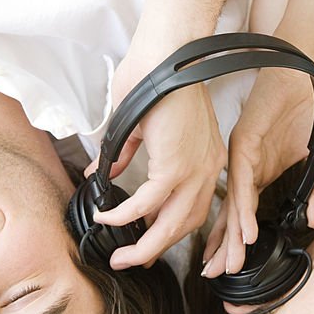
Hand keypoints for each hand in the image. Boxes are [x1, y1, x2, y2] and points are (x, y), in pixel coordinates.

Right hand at [86, 50, 225, 268]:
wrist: (168, 52)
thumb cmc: (155, 78)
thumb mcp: (143, 125)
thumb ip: (129, 153)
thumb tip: (106, 171)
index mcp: (206, 159)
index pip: (193, 208)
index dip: (169, 231)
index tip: (147, 245)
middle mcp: (207, 169)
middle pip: (184, 225)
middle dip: (154, 249)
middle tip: (129, 261)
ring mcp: (195, 169)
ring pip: (169, 224)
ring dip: (141, 244)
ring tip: (118, 256)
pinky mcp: (176, 165)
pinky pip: (146, 203)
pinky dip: (125, 215)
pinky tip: (107, 218)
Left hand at [202, 61, 313, 276]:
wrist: (303, 66)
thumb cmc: (310, 105)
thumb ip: (313, 189)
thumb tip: (312, 220)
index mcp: (259, 171)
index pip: (243, 213)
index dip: (235, 240)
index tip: (229, 268)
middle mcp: (246, 166)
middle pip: (231, 214)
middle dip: (224, 247)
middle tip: (215, 277)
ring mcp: (243, 155)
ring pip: (233, 203)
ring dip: (231, 236)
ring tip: (225, 264)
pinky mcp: (246, 142)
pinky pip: (244, 181)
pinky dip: (244, 207)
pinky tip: (246, 230)